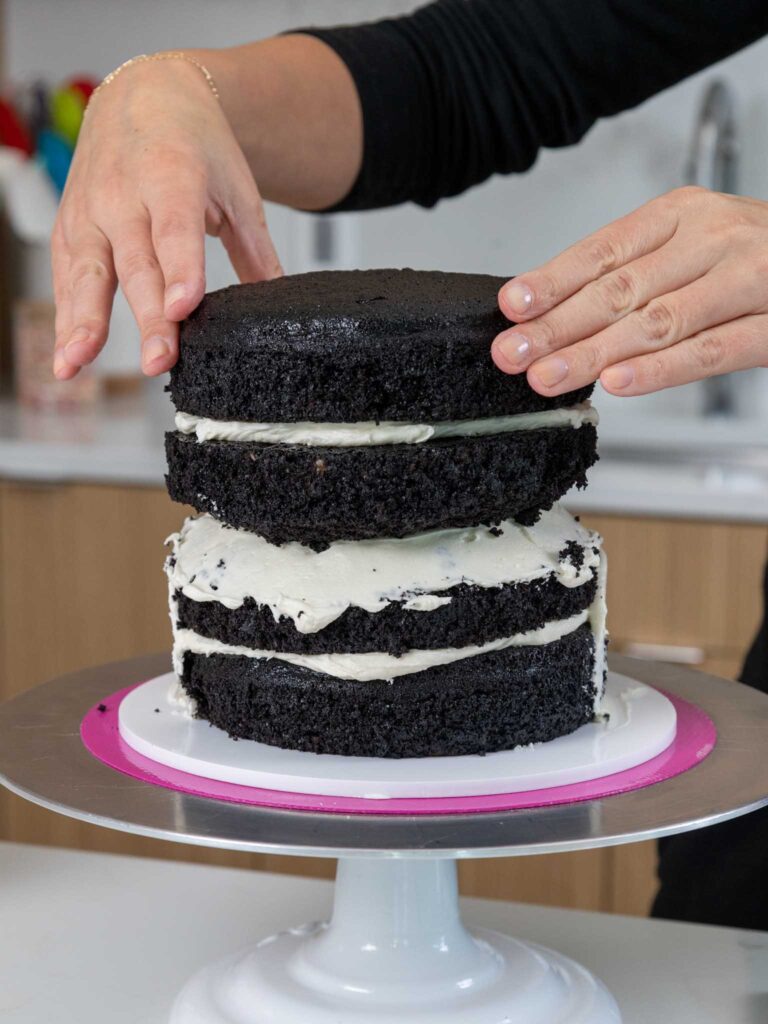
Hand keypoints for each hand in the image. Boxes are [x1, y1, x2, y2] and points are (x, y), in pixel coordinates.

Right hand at [52, 56, 281, 380]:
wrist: (143, 95)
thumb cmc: (194, 144)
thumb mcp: (237, 189)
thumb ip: (256, 250)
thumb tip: (278, 305)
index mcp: (171, 176)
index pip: (176, 230)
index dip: (180, 271)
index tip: (183, 308)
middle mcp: (123, 193)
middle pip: (136, 264)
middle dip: (146, 316)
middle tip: (160, 362)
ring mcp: (91, 211)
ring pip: (89, 273)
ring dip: (84, 322)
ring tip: (78, 364)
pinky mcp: (71, 227)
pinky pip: (67, 278)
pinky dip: (65, 318)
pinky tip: (67, 358)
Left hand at [492, 187, 767, 396]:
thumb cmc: (752, 257)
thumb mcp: (689, 245)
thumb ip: (632, 273)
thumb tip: (549, 310)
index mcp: (682, 214)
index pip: (603, 250)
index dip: (552, 280)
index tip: (512, 307)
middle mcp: (713, 237)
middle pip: (620, 289)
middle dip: (558, 326)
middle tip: (514, 354)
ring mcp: (748, 278)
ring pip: (657, 321)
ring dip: (595, 353)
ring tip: (550, 376)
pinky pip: (711, 351)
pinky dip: (662, 369)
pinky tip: (620, 382)